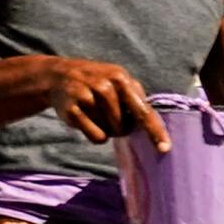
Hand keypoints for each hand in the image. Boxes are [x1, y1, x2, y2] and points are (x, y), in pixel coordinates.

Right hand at [47, 58, 168, 151]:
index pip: (143, 110)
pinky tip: (85, 118)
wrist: (59, 75)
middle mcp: (104, 86)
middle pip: (125, 126)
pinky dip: (94, 133)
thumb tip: (154, 127)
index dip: (155, 131)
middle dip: (122, 127)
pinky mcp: (72, 110)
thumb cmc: (98, 83)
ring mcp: (86, 97)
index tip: (165, 148)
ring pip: (110, 132)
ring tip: (96, 113)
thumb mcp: (118, 81)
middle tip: (110, 114)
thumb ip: (136, 100)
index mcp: (121, 78)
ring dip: (107, 129)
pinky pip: (96, 136)